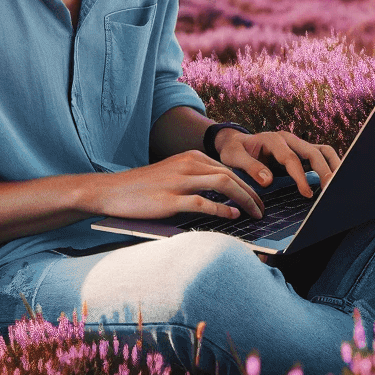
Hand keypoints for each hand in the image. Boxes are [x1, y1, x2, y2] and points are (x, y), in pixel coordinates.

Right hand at [89, 150, 268, 219]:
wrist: (112, 191)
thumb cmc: (143, 188)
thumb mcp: (173, 175)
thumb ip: (195, 180)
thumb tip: (223, 199)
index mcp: (190, 157)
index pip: (228, 168)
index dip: (248, 184)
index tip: (258, 200)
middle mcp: (188, 164)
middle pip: (231, 175)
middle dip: (252, 193)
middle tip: (263, 210)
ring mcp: (179, 181)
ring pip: (223, 184)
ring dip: (245, 200)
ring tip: (255, 215)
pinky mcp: (170, 199)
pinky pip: (204, 202)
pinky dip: (222, 210)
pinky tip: (232, 217)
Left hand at [213, 129, 341, 197]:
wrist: (236, 142)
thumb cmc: (235, 151)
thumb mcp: (234, 157)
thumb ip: (250, 167)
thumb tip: (268, 181)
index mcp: (273, 140)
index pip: (291, 159)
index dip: (300, 177)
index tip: (307, 194)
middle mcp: (289, 139)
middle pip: (313, 152)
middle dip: (324, 171)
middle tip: (330, 190)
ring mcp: (297, 144)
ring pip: (323, 150)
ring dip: (333, 166)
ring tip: (338, 185)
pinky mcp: (302, 151)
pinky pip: (321, 155)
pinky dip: (330, 165)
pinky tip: (334, 181)